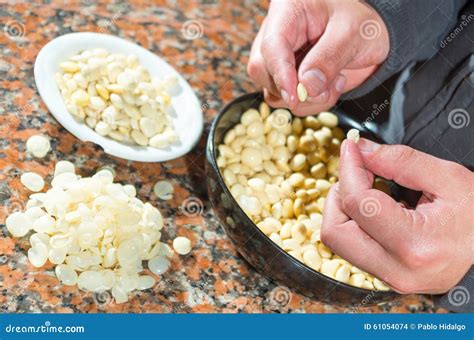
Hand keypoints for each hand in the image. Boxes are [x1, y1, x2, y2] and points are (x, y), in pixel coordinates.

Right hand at [247, 0, 389, 115]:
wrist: (371, 36)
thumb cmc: (362, 21)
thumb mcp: (353, 34)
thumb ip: (328, 59)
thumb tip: (305, 88)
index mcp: (288, 11)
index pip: (272, 45)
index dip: (280, 72)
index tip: (294, 95)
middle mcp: (277, 35)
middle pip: (263, 70)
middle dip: (294, 88)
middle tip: (327, 87)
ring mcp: (280, 59)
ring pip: (273, 92)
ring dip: (306, 99)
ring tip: (335, 82)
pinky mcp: (288, 79)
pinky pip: (289, 101)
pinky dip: (312, 103)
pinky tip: (331, 86)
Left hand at [321, 139, 473, 293]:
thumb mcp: (449, 178)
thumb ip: (400, 160)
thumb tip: (360, 149)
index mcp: (414, 245)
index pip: (357, 202)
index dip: (348, 168)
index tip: (351, 148)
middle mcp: (397, 270)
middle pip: (334, 230)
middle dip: (338, 194)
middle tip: (357, 172)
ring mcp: (392, 279)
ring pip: (338, 242)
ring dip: (343, 209)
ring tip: (369, 189)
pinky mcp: (389, 279)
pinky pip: (352, 249)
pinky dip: (354, 223)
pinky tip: (375, 209)